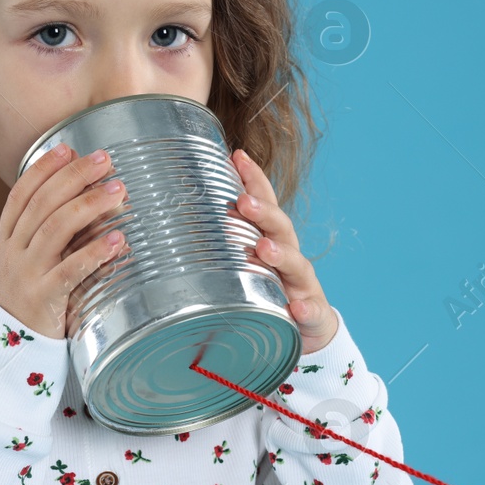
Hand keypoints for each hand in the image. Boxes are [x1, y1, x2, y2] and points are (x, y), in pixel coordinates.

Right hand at [0, 143, 130, 338]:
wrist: (12, 348)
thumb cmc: (31, 297)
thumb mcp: (30, 260)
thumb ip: (50, 230)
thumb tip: (88, 192)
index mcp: (8, 238)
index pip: (21, 194)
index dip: (44, 168)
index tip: (68, 147)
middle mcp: (14, 251)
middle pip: (42, 204)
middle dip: (74, 177)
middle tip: (105, 160)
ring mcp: (27, 274)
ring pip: (55, 229)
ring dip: (89, 205)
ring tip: (118, 191)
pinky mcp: (44, 298)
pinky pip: (70, 270)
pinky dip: (95, 252)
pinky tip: (118, 238)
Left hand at [225, 148, 339, 354]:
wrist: (309, 328)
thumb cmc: (269, 289)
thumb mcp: (246, 264)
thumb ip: (222, 244)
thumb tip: (172, 224)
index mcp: (272, 240)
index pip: (264, 204)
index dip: (254, 180)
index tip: (237, 156)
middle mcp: (289, 257)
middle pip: (280, 228)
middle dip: (263, 212)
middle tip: (242, 202)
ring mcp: (303, 285)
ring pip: (296, 265)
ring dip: (281, 254)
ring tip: (264, 248)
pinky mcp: (312, 315)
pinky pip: (311, 311)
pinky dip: (305, 308)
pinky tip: (296, 307)